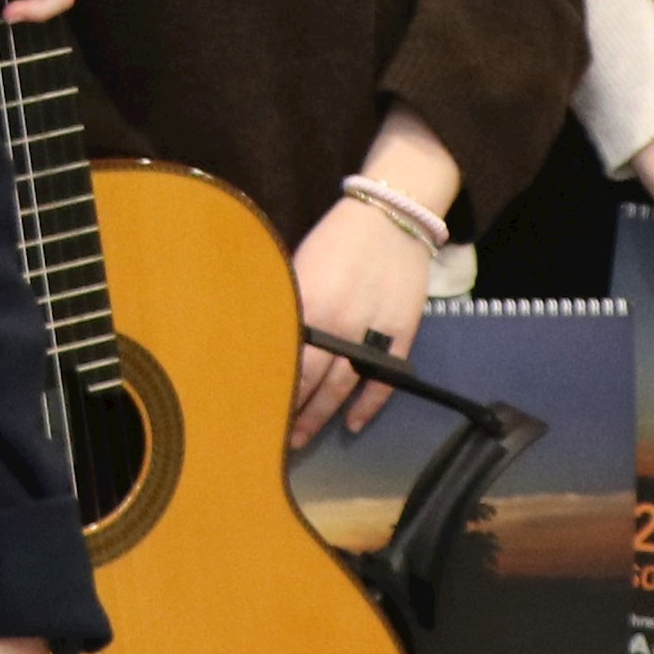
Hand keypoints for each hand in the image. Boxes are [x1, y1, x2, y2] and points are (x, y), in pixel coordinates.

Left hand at [290, 108, 454, 443]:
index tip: (251, 409)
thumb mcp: (300, 264)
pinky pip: (384, 378)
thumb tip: (266, 336)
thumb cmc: (337, 237)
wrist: (392, 215)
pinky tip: (353, 425)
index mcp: (308, 303)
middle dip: (291, 412)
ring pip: (343, 386)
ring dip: (322, 415)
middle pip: (310, 380)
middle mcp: (338, 323)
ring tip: (302, 439)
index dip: (269, 386)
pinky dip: (370, 405)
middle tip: (272, 437)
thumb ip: (289, 302)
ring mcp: (372, 331)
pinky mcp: (401, 334)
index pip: (284, 358)